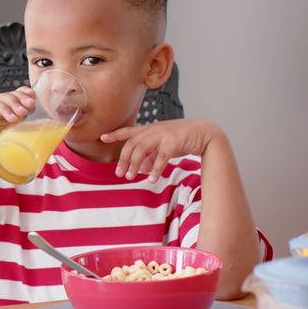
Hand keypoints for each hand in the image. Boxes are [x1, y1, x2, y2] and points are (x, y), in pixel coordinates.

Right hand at [0, 87, 35, 157]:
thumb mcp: (16, 135)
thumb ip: (26, 129)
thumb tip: (49, 132)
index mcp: (10, 108)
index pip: (19, 95)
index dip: (27, 93)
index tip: (34, 97)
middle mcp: (1, 105)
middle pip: (14, 94)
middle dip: (23, 98)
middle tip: (31, 105)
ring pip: (5, 97)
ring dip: (15, 104)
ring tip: (22, 113)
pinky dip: (5, 110)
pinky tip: (11, 118)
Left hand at [100, 119, 221, 180]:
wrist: (204, 133)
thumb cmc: (183, 139)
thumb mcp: (164, 146)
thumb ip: (151, 156)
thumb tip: (142, 169)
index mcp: (150, 129)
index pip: (129, 131)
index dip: (115, 134)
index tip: (102, 138)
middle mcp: (154, 130)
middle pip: (132, 144)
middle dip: (123, 159)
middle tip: (119, 174)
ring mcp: (163, 135)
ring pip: (142, 149)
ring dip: (134, 164)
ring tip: (130, 177)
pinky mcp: (173, 142)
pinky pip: (161, 158)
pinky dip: (155, 169)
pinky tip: (151, 179)